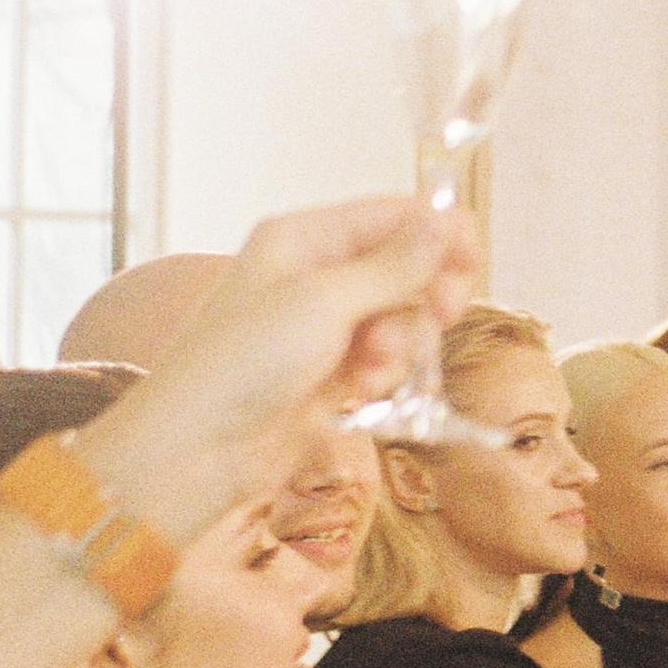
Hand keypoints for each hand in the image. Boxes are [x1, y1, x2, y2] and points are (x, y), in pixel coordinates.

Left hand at [96, 199, 479, 540]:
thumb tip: (446, 220)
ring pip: (400, 316)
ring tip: (374, 368)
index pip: (392, 215)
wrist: (195, 451)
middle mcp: (314, 273)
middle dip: (425, 292)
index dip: (438, 235)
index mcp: (303, 237)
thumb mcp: (325, 302)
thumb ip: (393, 265)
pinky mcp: (329, 371)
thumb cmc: (244, 363)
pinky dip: (384, 373)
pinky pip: (384, 358)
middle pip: (404, 265)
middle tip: (444, 314)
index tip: (472, 265)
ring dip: (402, 341)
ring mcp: (322, 325)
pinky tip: (363, 390)